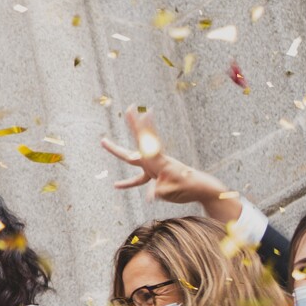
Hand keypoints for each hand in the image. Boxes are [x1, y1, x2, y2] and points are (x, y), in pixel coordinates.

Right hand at [99, 108, 227, 209]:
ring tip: (103, 141)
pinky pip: (138, 179)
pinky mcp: (155, 176)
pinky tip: (116, 185)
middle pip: (140, 141)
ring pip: (133, 158)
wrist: (202, 190)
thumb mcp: (174, 191)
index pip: (148, 142)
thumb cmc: (189, 188)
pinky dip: (128, 182)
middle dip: (134, 125)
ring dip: (118, 150)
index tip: (142, 112)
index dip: (143, 127)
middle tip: (129, 109)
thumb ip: (160, 192)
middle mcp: (155, 160)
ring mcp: (154, 167)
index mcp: (159, 161)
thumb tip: (149, 196)